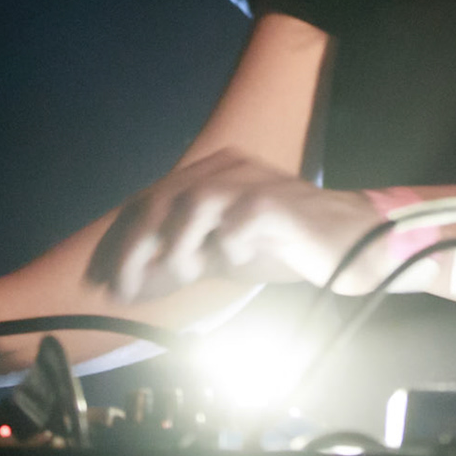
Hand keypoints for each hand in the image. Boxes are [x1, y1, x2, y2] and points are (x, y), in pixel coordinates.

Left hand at [90, 149, 388, 301]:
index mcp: (210, 173)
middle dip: (137, 247)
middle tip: (126, 287)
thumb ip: (180, 260)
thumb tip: (132, 281)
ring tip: (182, 276)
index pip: (151, 200)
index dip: (123, 240)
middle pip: (164, 198)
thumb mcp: (220, 254)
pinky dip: (228, 245)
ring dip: (179, 247)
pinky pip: (238, 221)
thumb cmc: (283, 245)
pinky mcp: (277, 201)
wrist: (347, 243)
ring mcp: (253, 180)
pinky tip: (237, 260)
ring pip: (195, 202)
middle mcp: (227, 167)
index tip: (108, 280)